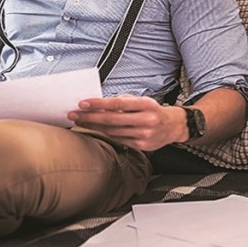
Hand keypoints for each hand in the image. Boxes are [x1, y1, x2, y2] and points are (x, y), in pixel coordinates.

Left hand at [67, 94, 186, 151]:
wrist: (173, 126)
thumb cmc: (153, 110)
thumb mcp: (142, 100)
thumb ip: (123, 102)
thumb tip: (99, 104)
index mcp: (146, 105)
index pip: (117, 103)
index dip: (98, 104)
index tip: (82, 103)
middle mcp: (146, 120)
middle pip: (111, 120)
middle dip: (90, 117)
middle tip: (73, 115)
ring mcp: (144, 135)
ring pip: (112, 131)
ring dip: (93, 127)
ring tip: (80, 121)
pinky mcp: (142, 146)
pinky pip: (119, 140)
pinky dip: (106, 134)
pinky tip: (96, 130)